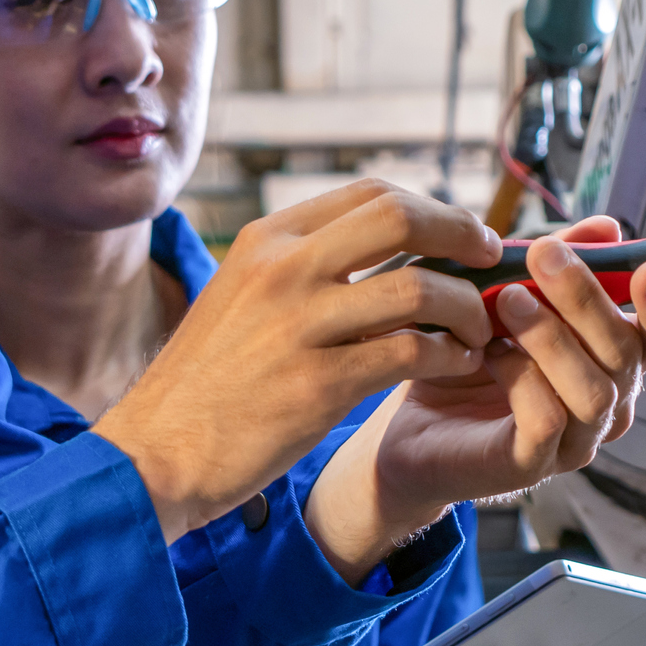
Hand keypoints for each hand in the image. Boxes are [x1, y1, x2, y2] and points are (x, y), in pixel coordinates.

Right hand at [94, 181, 501, 543]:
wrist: (157, 452)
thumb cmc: (207, 382)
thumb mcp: (241, 295)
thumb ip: (301, 266)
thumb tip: (384, 248)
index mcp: (265, 241)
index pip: (370, 194)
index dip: (433, 207)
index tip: (463, 233)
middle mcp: (282, 270)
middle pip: (400, 218)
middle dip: (461, 235)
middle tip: (489, 260)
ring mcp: (299, 326)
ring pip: (417, 289)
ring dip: (465, 308)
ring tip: (476, 331)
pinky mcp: (317, 385)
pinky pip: (411, 352)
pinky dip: (448, 355)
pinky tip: (455, 365)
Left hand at [304, 216, 645, 577]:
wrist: (409, 425)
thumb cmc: (468, 357)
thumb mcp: (509, 295)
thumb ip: (556, 264)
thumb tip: (607, 227)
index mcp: (613, 362)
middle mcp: (608, 404)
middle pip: (628, 353)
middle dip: (587, 298)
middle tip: (545, 255)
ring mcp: (576, 440)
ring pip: (595, 390)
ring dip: (553, 337)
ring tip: (507, 300)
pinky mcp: (534, 463)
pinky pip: (549, 419)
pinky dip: (522, 378)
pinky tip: (488, 354)